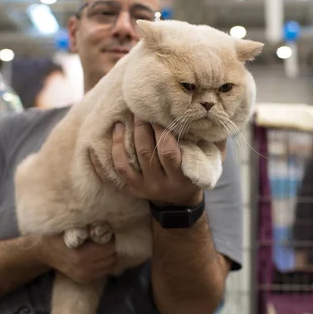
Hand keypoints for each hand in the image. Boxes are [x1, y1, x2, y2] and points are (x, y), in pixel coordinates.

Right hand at [35, 233, 116, 284]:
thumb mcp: (71, 227)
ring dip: (110, 256)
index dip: (111, 238)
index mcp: (81, 256)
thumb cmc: (57, 235)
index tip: (109, 231)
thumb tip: (106, 220)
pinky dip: (105, 263)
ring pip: (110, 266)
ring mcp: (84, 277)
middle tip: (108, 238)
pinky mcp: (84, 280)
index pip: (108, 248)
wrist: (44, 251)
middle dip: (112, 247)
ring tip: (104, 246)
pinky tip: (99, 255)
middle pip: (112, 258)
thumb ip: (88, 225)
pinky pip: (103, 272)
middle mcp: (84, 269)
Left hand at [111, 117, 226, 206]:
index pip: (169, 152)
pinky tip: (92, 146)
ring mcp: (142, 188)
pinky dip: (100, 162)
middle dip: (142, 129)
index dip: (163, 132)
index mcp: (180, 176)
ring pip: (126, 162)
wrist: (179, 204)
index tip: (160, 114)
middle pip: (146, 153)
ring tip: (121, 121)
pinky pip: (111, 176)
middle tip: (140, 109)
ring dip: (122, 139)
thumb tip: (219, 116)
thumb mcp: (210, 162)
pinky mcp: (130, 190)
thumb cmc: (195, 174)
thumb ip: (215, 142)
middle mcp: (159, 184)